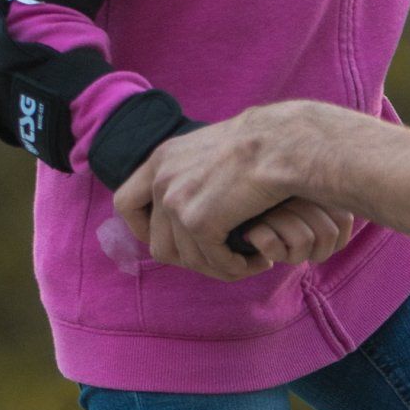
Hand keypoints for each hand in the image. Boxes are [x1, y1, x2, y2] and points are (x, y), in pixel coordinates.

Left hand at [115, 106, 335, 277]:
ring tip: (245, 261)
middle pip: (157, 243)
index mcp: (161, 159)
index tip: (171, 237)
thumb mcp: (210, 148)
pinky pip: (214, 261)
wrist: (283, 144)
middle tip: (222, 257)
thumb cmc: (262, 144)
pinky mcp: (200, 222)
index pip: (126, 204)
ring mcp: (177, 202)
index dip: (142, 228)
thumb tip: (185, 201)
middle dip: (191, 258)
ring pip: (188, 259)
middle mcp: (162, 180)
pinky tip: (256, 260)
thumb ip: (190, 172)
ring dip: (217, 265)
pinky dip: (235, 266)